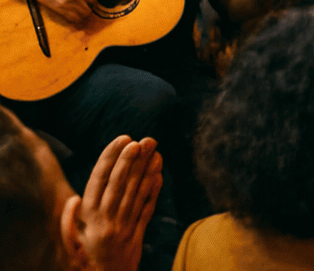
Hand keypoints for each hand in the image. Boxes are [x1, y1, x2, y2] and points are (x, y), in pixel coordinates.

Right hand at [67, 135, 162, 270]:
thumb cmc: (82, 264)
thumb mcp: (69, 246)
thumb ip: (69, 223)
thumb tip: (74, 198)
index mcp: (88, 220)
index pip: (99, 182)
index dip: (111, 159)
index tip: (123, 139)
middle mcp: (107, 221)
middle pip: (121, 184)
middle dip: (132, 159)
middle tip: (144, 140)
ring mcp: (124, 228)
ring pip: (136, 193)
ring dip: (146, 170)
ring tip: (154, 150)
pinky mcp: (137, 236)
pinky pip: (147, 209)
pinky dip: (154, 190)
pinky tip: (159, 173)